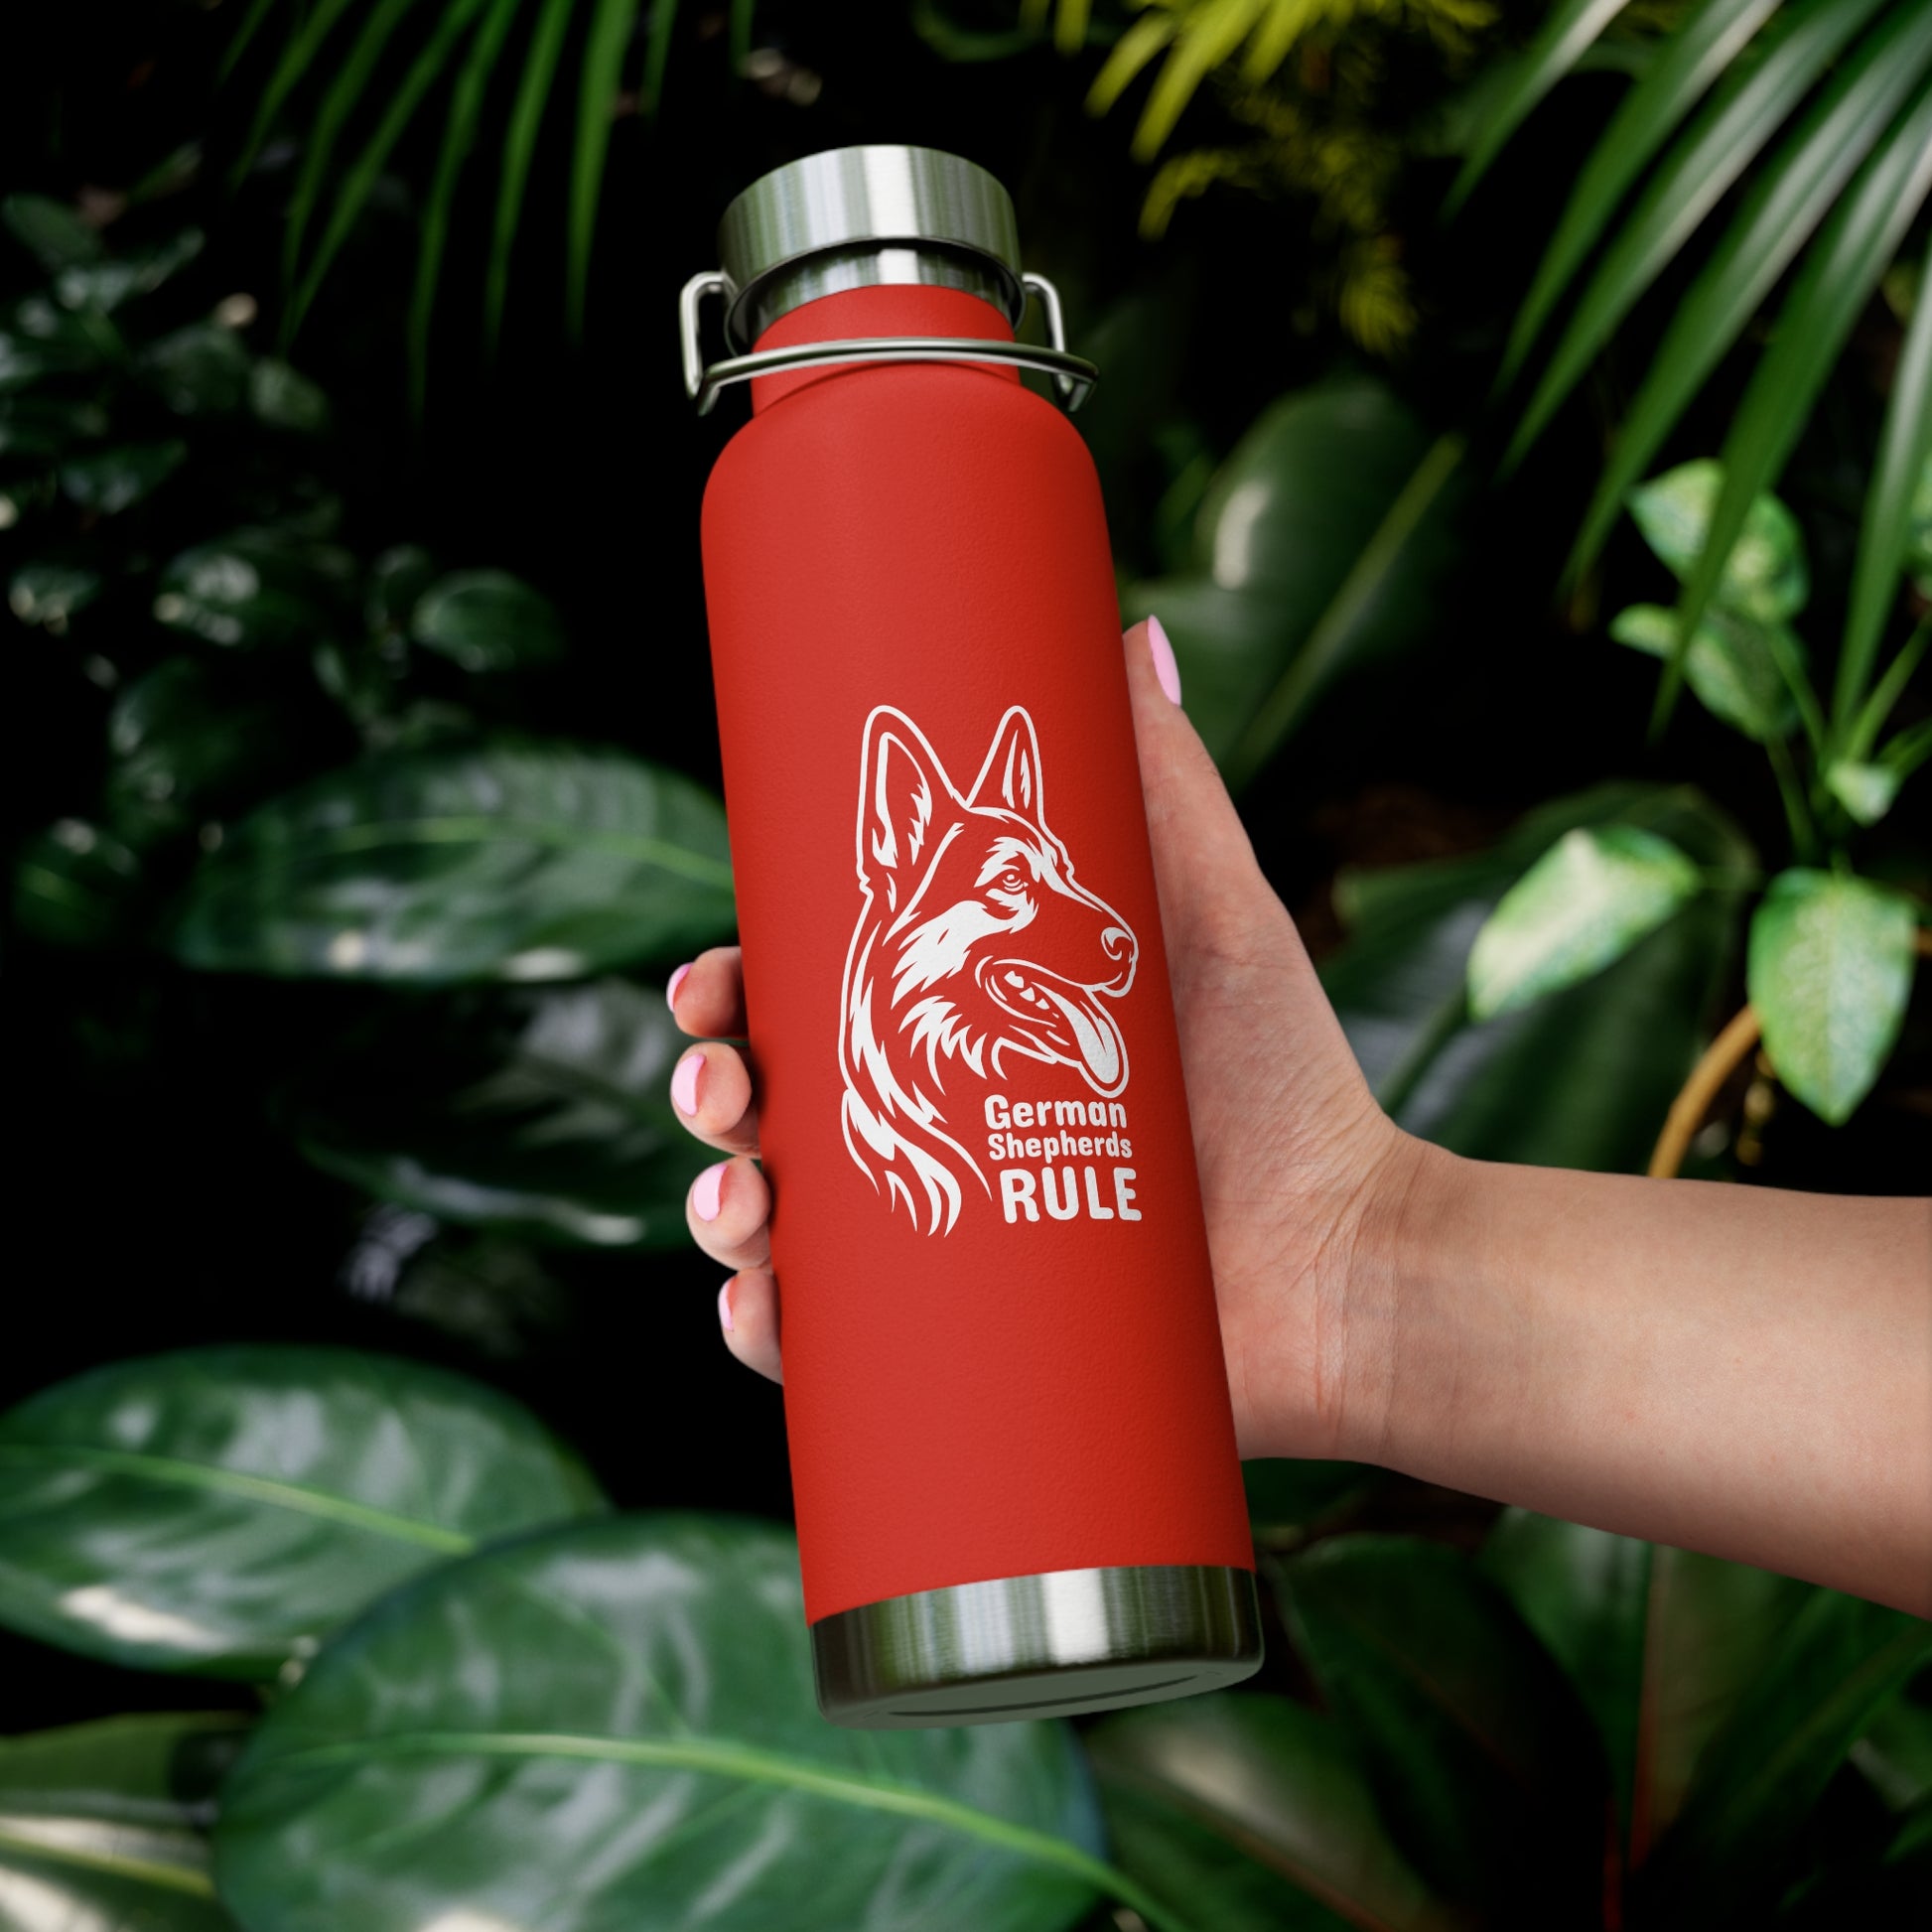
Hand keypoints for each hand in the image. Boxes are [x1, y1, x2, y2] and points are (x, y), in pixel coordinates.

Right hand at [667, 619, 1419, 1459]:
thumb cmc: (1286, 1083)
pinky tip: (758, 1310)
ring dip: (717, 1209)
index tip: (709, 982)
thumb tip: (1129, 629)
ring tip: (741, 1203)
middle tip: (724, 1087)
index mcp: (963, 1035)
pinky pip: (828, 1352)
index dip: (733, 993)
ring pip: (775, 1226)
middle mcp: (935, 1133)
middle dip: (712, 1092)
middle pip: (771, 1110)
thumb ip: (1165, 779)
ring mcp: (939, 1249)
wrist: (1349, 1262)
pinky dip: (764, 1334)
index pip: (809, 1005)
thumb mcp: (1208, 913)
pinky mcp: (960, 1350)